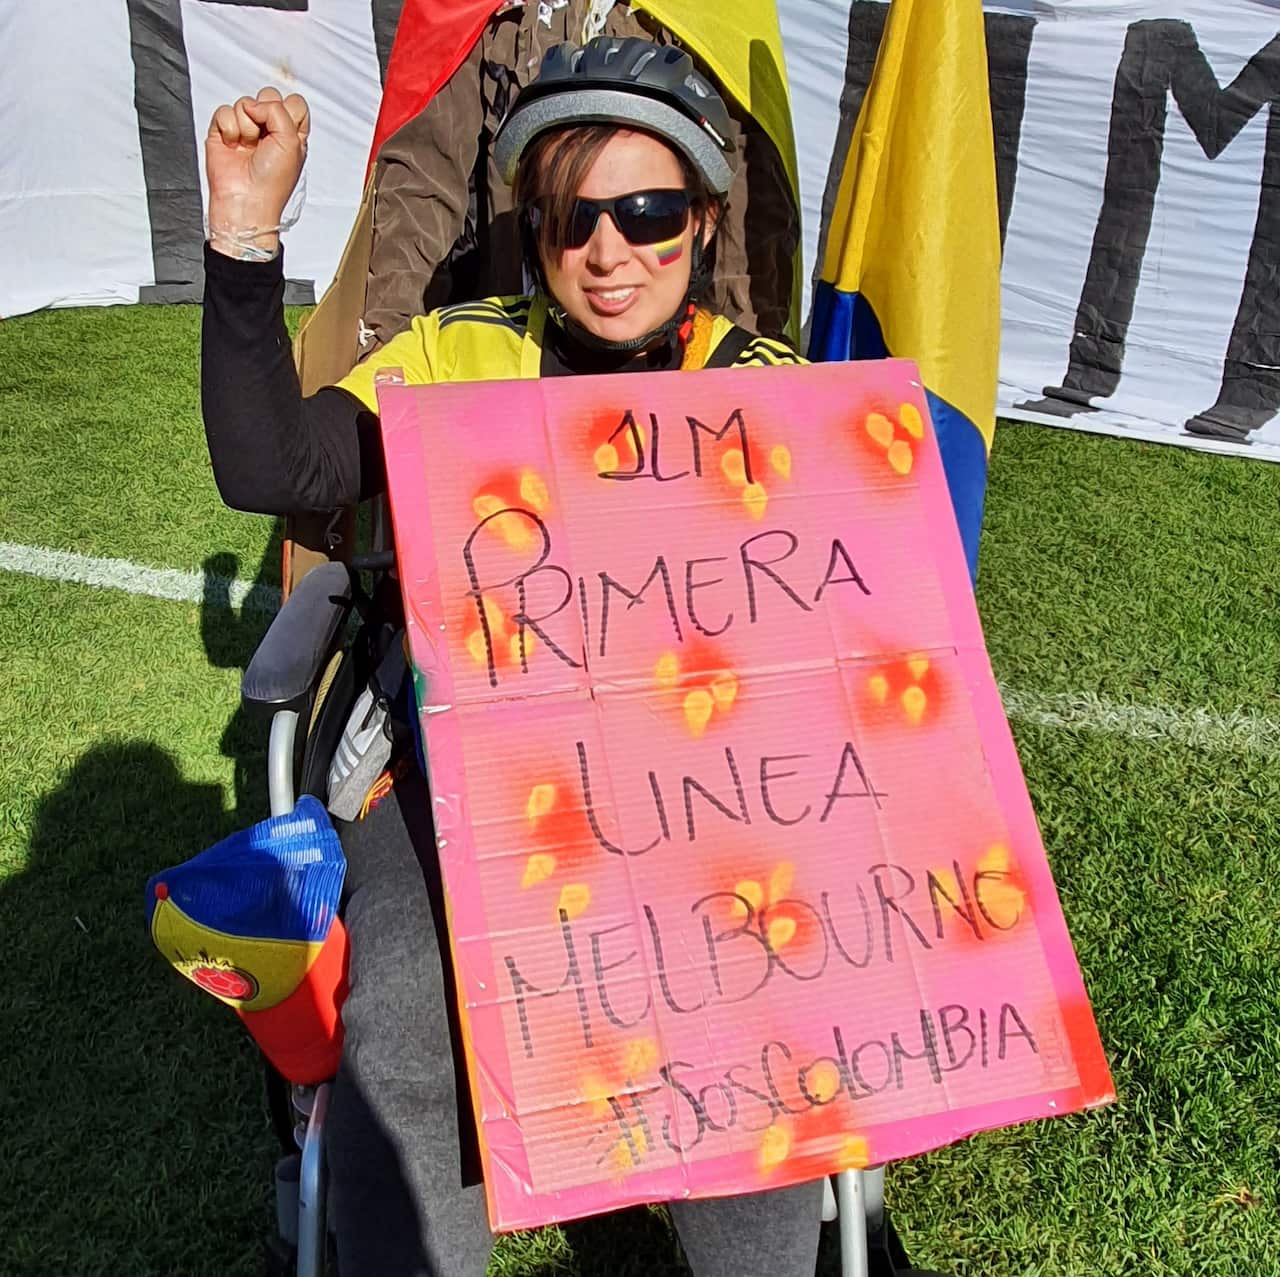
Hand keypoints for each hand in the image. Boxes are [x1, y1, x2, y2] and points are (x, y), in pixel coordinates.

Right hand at [206, 87, 308, 257]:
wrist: (246, 200)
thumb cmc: (273, 181)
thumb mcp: (292, 141)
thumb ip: (278, 110)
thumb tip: (254, 104)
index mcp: (292, 134)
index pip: (294, 103)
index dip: (289, 110)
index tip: (286, 130)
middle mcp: (270, 131)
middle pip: (268, 96)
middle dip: (266, 113)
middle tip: (265, 137)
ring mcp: (246, 130)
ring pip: (244, 102)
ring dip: (247, 126)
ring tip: (249, 146)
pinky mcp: (224, 132)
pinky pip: (224, 111)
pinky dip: (229, 128)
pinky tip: (233, 146)